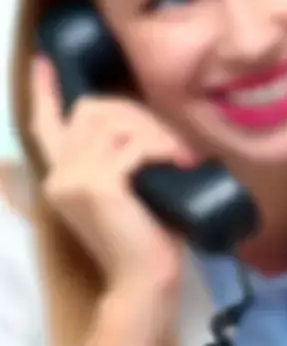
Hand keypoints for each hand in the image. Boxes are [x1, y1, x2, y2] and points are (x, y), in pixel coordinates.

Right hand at [30, 55, 189, 293]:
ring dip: (155, 133)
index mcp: (62, 176)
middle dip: (139, 116)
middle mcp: (59, 173)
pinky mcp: (97, 186)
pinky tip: (180, 164)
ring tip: (181, 158)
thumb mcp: (131, 193)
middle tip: (173, 145)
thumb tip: (148, 132)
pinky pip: (131, 148)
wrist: (145, 282)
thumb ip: (122, 164)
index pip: (45, 124)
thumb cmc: (147, 242)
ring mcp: (73, 179)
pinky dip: (160, 150)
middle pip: (94, 110)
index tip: (45, 63)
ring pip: (114, 123)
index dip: (46, 91)